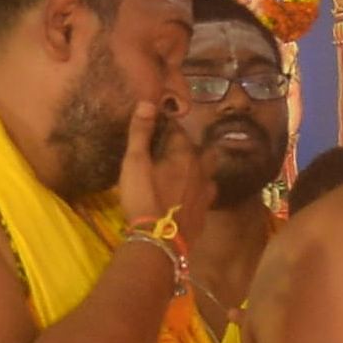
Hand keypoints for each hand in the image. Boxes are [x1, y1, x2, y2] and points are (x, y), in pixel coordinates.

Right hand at [114, 84, 199, 238]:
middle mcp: (201, 170)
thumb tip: (148, 101)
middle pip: (200, 151)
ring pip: (208, 172)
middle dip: (189, 147)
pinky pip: (206, 194)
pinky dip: (199, 190)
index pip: (179, 131)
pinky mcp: (205, 212)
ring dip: (199, 168)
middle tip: (172, 151)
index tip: (158, 128)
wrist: (159, 240)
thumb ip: (140, 132)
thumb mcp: (134, 162)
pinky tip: (190, 195)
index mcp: (184, 154)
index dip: (168, 127)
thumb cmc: (143, 198)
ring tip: (185, 172)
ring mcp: (206, 192)